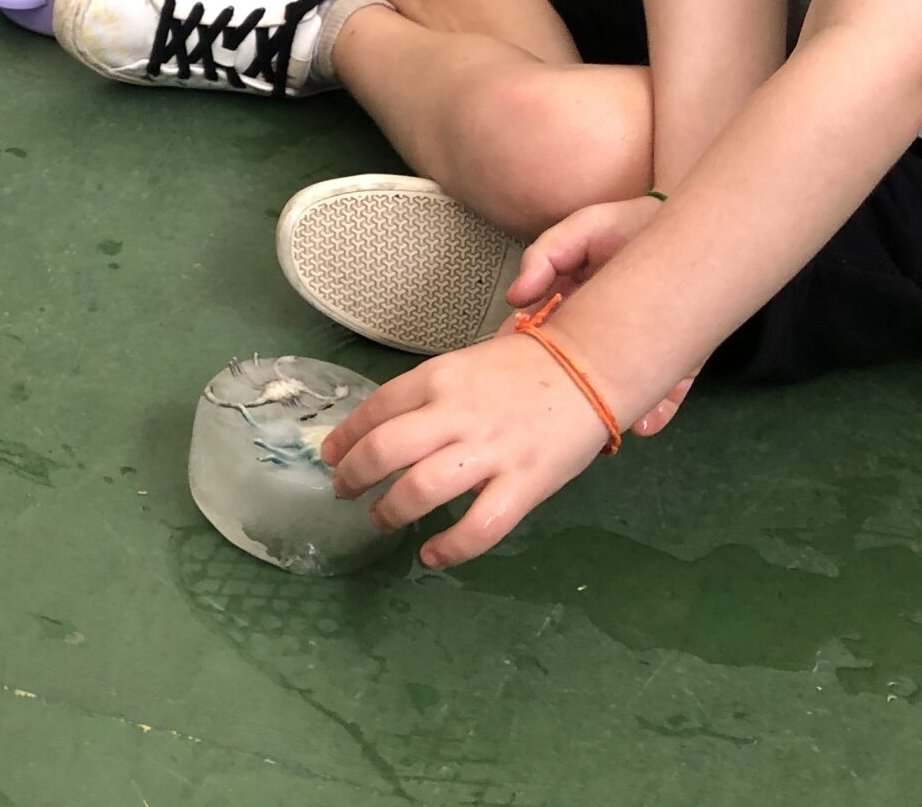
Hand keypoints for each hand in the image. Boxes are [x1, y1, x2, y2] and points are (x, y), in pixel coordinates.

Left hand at [319, 330, 615, 569]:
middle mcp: (455, 413)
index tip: (330, 455)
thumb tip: (388, 430)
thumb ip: (429, 396)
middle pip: (384, 450)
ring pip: (421, 489)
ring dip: (391, 511)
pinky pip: (479, 527)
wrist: (591, 366)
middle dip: (353, 476)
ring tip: (379, 519)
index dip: (344, 437)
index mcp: (438, 378)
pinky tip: (431, 555)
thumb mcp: (464, 365)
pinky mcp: (524, 483)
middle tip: (343, 490)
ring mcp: (490, 450)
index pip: (375, 409)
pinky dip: (449, 548)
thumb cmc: (524, 366)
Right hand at [512, 196, 692, 435]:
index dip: (525, 359)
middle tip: (564, 410)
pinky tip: (648, 424)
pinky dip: (658, 412)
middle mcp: (602, 337)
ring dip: (611, 410)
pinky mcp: (678, 362)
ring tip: (605, 421)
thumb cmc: (628, 225)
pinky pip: (667, 394)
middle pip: (578, 375)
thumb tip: (515, 298)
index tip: (515, 375)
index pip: (540, 341)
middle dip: (570, 394)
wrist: (694, 226)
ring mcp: (640, 352)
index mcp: (570, 310)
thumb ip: (545, 256)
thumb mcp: (581, 229)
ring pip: (620, 392)